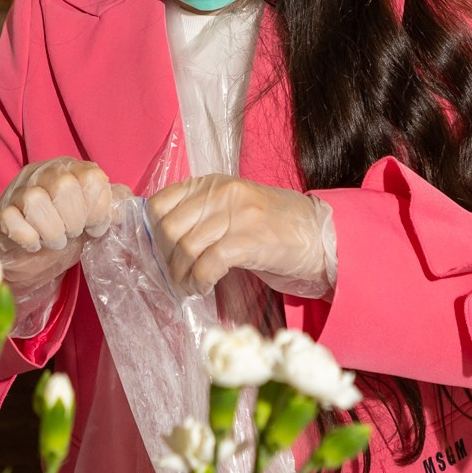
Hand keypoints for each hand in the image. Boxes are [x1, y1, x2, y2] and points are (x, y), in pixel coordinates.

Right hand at [0, 158, 116, 294]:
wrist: (25, 251)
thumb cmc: (63, 227)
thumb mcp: (92, 215)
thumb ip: (112, 204)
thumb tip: (121, 207)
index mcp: (71, 169)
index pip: (93, 178)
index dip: (98, 208)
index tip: (94, 225)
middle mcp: (43, 173)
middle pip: (64, 186)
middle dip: (73, 221)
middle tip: (71, 234)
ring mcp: (18, 191)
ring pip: (35, 201)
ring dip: (51, 231)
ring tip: (54, 241)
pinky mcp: (0, 214)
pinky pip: (12, 220)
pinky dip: (28, 238)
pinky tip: (33, 244)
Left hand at [149, 175, 335, 297]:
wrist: (320, 236)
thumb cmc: (273, 227)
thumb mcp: (232, 209)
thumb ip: (201, 214)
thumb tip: (160, 238)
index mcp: (213, 184)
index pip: (161, 202)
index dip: (151, 232)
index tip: (157, 254)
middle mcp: (222, 193)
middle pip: (169, 228)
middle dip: (164, 258)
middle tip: (172, 276)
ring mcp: (237, 215)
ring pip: (185, 247)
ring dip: (180, 275)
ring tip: (187, 287)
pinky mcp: (249, 240)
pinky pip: (208, 264)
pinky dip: (199, 281)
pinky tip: (202, 288)